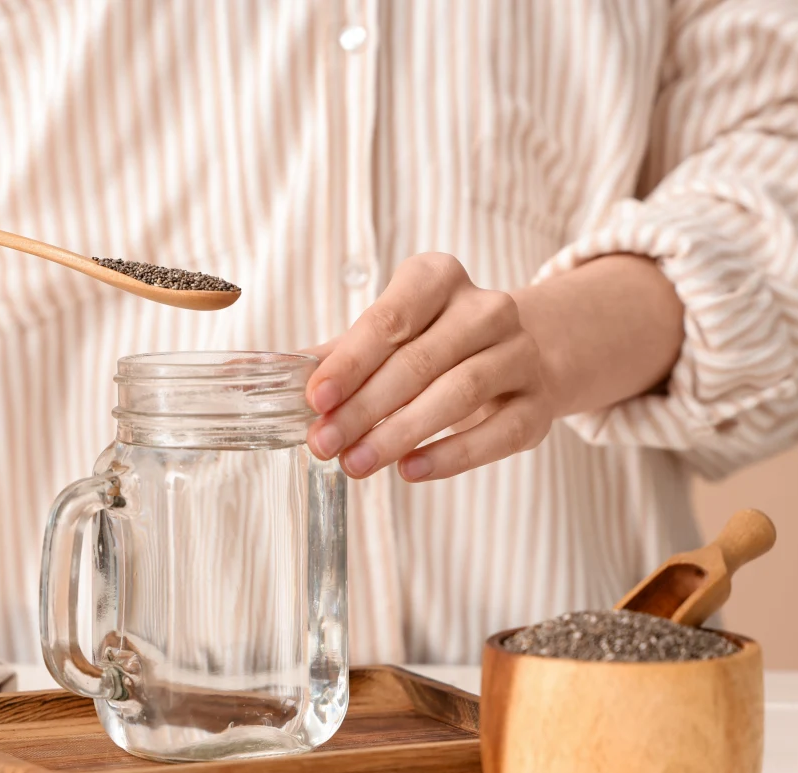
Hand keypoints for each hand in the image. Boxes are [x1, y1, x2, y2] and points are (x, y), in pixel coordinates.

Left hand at [304, 253, 554, 480]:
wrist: (516, 353)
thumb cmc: (432, 343)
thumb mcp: (385, 336)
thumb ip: (332, 356)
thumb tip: (260, 376)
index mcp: (438, 278)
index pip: (389, 320)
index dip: (349, 363)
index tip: (314, 398)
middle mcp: (486, 309)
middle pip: (418, 362)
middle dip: (364, 408)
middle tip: (324, 444)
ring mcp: (519, 354)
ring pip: (457, 396)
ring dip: (399, 434)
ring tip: (356, 463)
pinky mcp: (537, 404)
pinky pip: (496, 434)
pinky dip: (451, 456)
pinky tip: (410, 470)